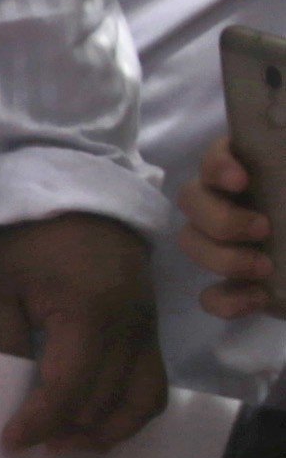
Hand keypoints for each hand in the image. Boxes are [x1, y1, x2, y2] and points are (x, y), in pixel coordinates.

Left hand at [0, 208, 168, 451]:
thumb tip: (2, 396)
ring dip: (106, 428)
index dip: (39, 423)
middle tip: (29, 446)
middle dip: (67, 431)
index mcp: (87, 312)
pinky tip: (93, 419)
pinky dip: (127, 407)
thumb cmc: (17, 230)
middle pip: (104, 400)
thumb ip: (1, 342)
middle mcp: (129, 325)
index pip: (68, 389)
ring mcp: (146, 325)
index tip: (11, 441)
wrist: (66, 180)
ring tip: (65, 443)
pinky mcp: (149, 323)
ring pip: (143, 398)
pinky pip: (151, 379)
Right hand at [190, 138, 272, 317]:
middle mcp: (237, 203)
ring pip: (193, 244)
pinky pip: (212, 296)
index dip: (218, 165)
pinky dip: (228, 300)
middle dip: (220, 218)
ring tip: (264, 268)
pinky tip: (259, 299)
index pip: (217, 157)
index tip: (242, 181)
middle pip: (193, 201)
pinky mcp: (240, 287)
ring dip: (222, 258)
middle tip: (263, 229)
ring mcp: (233, 245)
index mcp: (261, 171)